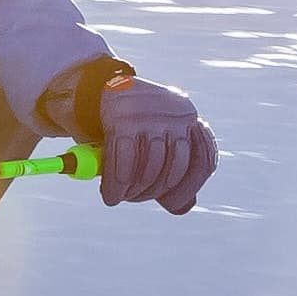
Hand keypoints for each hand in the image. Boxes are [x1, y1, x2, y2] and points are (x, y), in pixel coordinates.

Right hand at [94, 78, 214, 212]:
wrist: (92, 88)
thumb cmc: (128, 122)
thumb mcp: (152, 140)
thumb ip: (170, 170)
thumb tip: (183, 207)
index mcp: (189, 118)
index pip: (204, 160)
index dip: (188, 187)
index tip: (171, 202)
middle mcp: (177, 114)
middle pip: (177, 166)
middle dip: (154, 191)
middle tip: (134, 198)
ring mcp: (152, 115)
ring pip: (151, 167)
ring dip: (134, 191)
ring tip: (122, 195)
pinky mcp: (124, 118)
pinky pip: (124, 162)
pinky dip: (117, 184)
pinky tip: (111, 195)